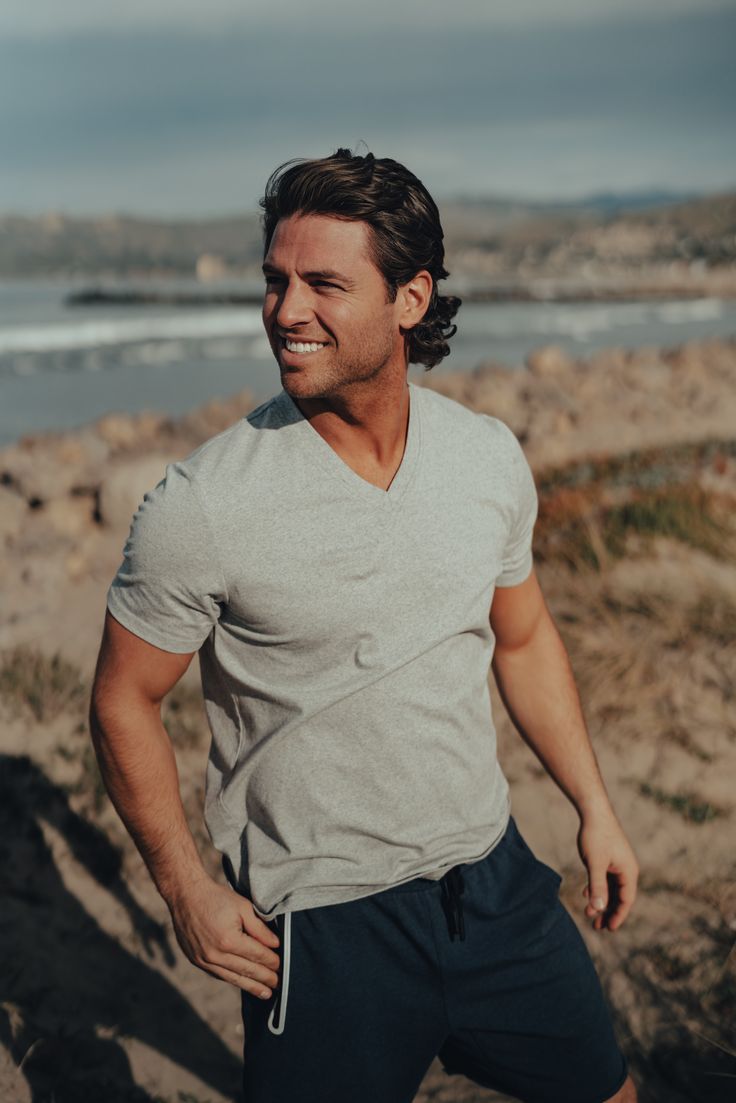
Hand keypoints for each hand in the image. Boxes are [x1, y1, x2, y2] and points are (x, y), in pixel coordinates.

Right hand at [165, 873, 280, 997]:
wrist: (185, 896)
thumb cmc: (216, 897)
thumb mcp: (243, 907)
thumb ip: (260, 928)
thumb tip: (275, 945)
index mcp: (229, 940)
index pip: (257, 955)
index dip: (272, 962)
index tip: (283, 966)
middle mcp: (215, 954)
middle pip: (247, 970)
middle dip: (265, 978)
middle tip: (279, 984)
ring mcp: (204, 960)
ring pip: (233, 978)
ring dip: (251, 986)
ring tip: (265, 993)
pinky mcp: (196, 961)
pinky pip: (219, 975)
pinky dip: (233, 980)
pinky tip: (243, 983)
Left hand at [577, 809, 638, 931]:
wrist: (594, 811)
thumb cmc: (596, 836)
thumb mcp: (595, 864)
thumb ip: (597, 887)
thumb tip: (599, 909)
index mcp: (628, 872)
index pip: (626, 900)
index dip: (618, 916)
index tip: (608, 928)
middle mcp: (626, 869)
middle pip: (619, 897)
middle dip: (608, 912)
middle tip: (597, 927)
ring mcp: (618, 863)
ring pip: (612, 888)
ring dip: (602, 901)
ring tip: (590, 915)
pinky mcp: (609, 858)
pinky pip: (606, 879)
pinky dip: (598, 888)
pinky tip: (586, 894)